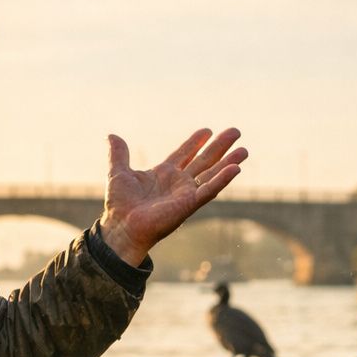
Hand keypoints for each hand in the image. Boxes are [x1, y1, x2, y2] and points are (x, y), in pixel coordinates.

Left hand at [99, 127, 246, 265]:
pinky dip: (223, 179)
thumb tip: (112, 136)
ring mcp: (186, 193)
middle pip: (204, 161)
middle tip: (235, 132)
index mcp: (164, 174)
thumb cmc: (119, 205)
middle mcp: (178, 183)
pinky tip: (235, 168)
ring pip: (213, 174)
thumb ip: (118, 154)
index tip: (207, 130)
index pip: (184, 154)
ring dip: (229, 162)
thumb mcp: (118, 172)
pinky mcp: (190, 204)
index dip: (195, 142)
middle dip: (220, 147)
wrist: (121, 226)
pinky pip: (210, 190)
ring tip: (244, 150)